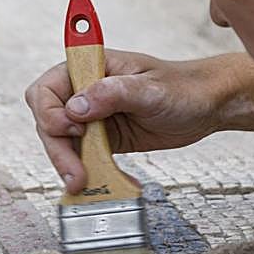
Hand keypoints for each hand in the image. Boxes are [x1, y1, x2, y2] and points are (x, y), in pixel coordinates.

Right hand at [25, 49, 233, 193]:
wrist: (207, 106)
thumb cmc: (183, 87)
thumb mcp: (150, 89)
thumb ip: (112, 93)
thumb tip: (76, 107)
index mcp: (90, 68)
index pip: (47, 89)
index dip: (51, 113)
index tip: (73, 130)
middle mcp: (85, 91)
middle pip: (50, 122)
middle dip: (58, 150)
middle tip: (75, 174)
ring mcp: (93, 117)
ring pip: (62, 145)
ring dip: (71, 166)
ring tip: (86, 185)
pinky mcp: (103, 139)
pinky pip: (84, 158)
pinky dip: (92, 173)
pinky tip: (110, 183)